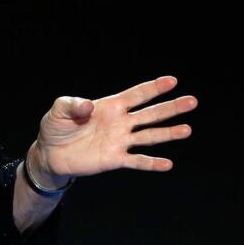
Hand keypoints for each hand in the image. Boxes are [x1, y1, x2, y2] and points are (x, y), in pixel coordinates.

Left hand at [28, 76, 197, 186]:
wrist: (50, 153)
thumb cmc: (56, 127)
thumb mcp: (58, 110)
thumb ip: (72, 104)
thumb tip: (88, 105)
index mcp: (109, 106)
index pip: (136, 95)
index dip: (153, 88)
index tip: (172, 81)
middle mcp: (120, 122)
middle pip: (150, 113)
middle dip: (171, 107)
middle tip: (192, 101)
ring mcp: (120, 141)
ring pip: (149, 136)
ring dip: (168, 133)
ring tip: (187, 130)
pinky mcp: (115, 159)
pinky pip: (137, 161)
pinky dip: (151, 163)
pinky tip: (167, 164)